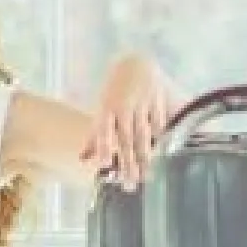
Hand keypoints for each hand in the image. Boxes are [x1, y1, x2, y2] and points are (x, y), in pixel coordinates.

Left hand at [81, 54, 179, 190]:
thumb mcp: (102, 110)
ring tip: (145, 176)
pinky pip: (161, 123)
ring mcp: (143, 103)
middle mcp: (124, 107)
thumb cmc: (116, 92)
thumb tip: (83, 160)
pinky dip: (162, 139)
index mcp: (107, 108)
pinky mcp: (158, 100)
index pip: (104, 130)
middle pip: (126, 139)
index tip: (105, 164)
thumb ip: (95, 137)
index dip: (104, 146)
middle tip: (129, 184)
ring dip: (145, 157)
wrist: (136, 63)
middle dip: (128, 162)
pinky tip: (163, 155)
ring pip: (144, 134)